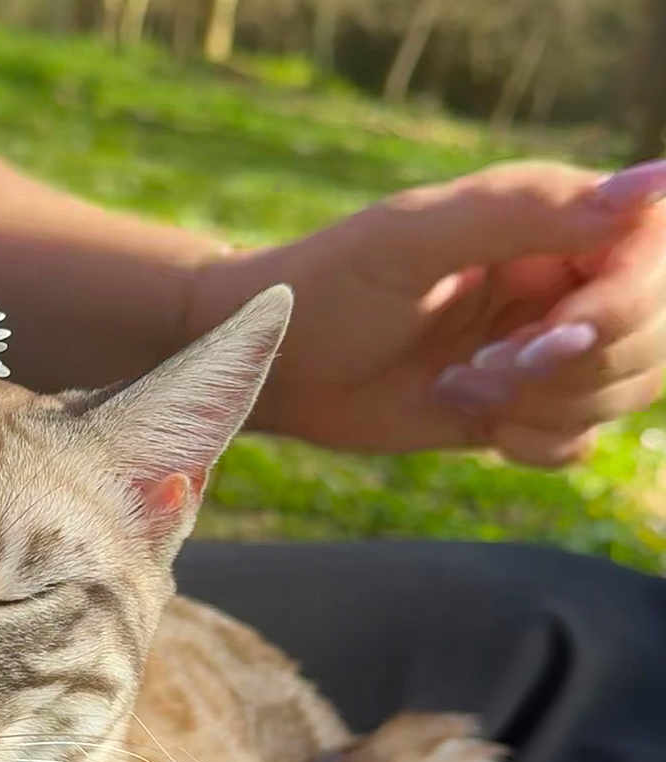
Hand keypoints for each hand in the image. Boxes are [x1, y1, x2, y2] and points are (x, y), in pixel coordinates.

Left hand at [218, 160, 665, 466]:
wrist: (272, 365)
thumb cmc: (328, 286)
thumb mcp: (416, 240)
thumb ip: (531, 210)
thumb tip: (660, 182)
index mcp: (555, 220)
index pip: (653, 257)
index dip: (624, 307)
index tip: (553, 335)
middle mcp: (565, 280)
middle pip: (651, 333)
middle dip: (578, 367)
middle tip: (484, 367)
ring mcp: (545, 349)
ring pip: (623, 389)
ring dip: (548, 406)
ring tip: (461, 385)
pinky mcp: (518, 409)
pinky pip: (578, 440)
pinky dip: (536, 441)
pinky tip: (471, 417)